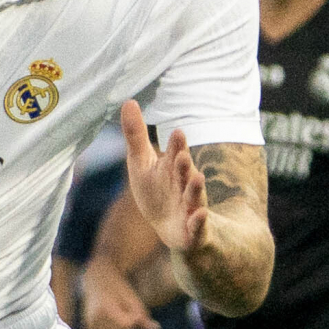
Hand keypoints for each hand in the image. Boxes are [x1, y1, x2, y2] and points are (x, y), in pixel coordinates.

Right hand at [77, 256, 158, 328]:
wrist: (97, 280)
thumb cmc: (119, 289)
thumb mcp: (133, 298)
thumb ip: (143, 316)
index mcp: (106, 308)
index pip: (126, 324)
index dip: (135, 321)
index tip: (137, 313)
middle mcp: (95, 319)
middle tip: (130, 320)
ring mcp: (90, 325)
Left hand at [119, 99, 206, 253]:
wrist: (172, 228)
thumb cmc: (157, 191)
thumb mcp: (142, 163)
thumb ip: (136, 135)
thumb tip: (128, 100)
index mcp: (172, 167)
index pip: (175, 153)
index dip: (176, 145)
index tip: (177, 132)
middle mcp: (184, 184)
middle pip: (184, 173)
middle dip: (184, 164)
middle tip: (181, 155)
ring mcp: (191, 206)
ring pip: (194, 196)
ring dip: (195, 188)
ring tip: (198, 178)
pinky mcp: (194, 228)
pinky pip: (198, 225)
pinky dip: (199, 221)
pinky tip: (200, 215)